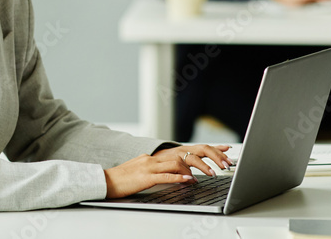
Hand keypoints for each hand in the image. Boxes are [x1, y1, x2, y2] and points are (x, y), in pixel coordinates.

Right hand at [103, 145, 232, 198]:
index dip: (205, 149)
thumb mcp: (144, 171)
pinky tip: (189, 181)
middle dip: (207, 156)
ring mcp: (149, 166)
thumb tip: (181, 175)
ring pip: (178, 163)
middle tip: (225, 160)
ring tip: (211, 173)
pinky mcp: (145, 177)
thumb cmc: (123, 179)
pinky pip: (165, 176)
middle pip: (186, 153)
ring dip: (197, 168)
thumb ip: (161, 171)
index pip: (185, 150)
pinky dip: (178, 178)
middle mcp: (154, 158)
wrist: (105, 181)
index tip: (223, 149)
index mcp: (155, 157)